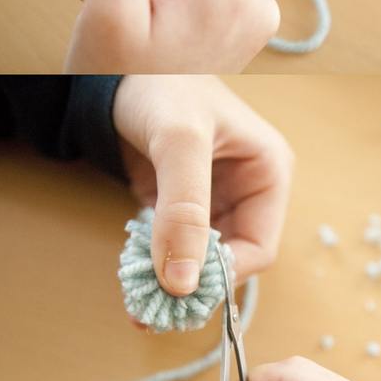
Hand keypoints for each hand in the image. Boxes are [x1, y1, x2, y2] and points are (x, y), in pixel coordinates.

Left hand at [113, 75, 291, 296]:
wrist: (112, 65)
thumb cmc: (160, 85)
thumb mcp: (179, 143)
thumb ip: (183, 210)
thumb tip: (182, 284)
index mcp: (268, 171)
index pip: (259, 246)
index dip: (223, 276)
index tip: (184, 294)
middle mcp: (244, 188)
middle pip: (228, 257)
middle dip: (193, 286)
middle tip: (152, 314)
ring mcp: (210, 196)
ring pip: (197, 257)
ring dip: (170, 282)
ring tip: (137, 307)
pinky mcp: (176, 200)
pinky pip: (171, 243)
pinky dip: (153, 264)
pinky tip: (131, 280)